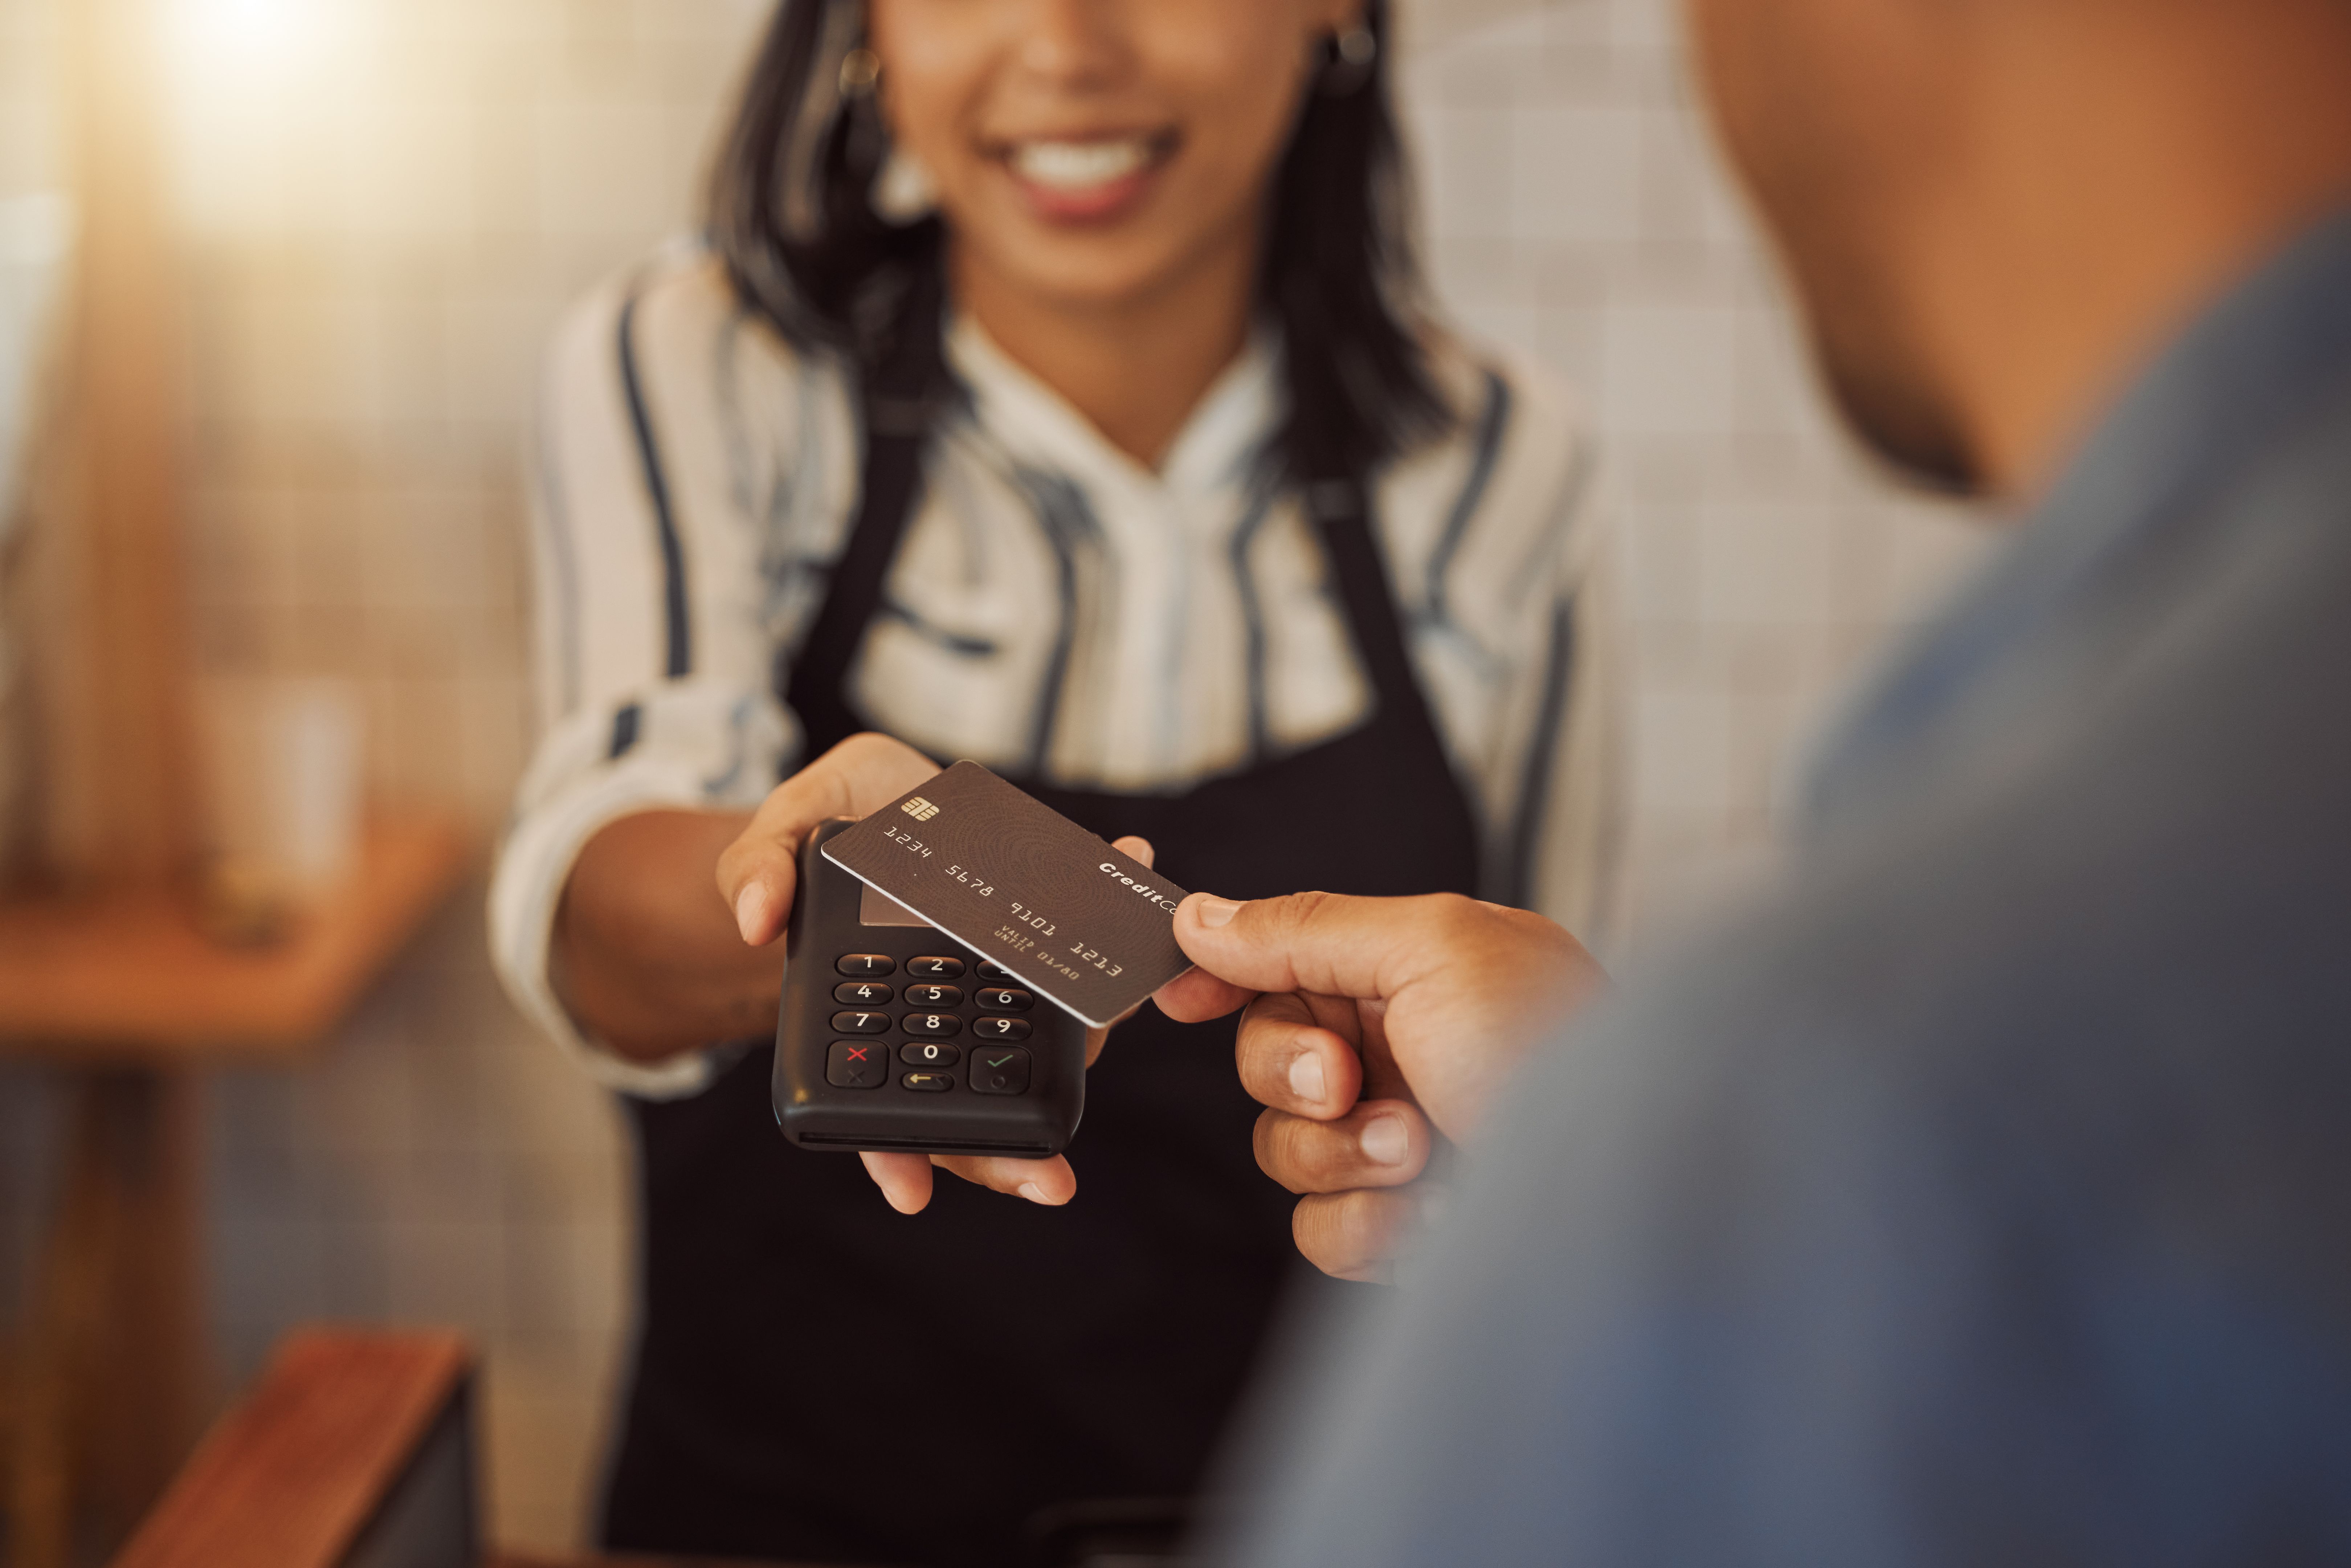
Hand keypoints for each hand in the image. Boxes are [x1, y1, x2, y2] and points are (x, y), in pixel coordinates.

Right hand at [716, 731, 1149, 1215]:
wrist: (886, 796)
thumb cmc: (825, 831)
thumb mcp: (773, 836)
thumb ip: (755, 871)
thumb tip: (755, 922)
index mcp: (872, 1017)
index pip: (883, 1105)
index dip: (896, 1152)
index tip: (911, 1193)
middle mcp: (945, 1016)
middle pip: (975, 1104)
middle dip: (1012, 1153)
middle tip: (1049, 1181)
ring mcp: (1000, 983)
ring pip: (1044, 1041)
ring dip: (1091, 1031)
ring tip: (1121, 1006)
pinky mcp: (1043, 940)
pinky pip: (1081, 953)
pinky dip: (1109, 927)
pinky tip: (1130, 870)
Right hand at [1155, 892, 1607, 1280]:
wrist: (1635, 1193)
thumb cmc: (1556, 1051)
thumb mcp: (1432, 948)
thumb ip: (1307, 928)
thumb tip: (1200, 912)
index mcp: (1415, 971)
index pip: (1286, 962)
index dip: (1222, 975)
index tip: (1176, 997)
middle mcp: (1406, 1054)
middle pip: (1267, 1060)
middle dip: (1297, 1077)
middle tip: (1353, 1083)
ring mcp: (1406, 1145)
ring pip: (1286, 1151)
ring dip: (1341, 1156)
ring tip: (1424, 1152)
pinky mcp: (1409, 1226)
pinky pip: (1324, 1229)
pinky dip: (1371, 1225)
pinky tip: (1438, 1216)